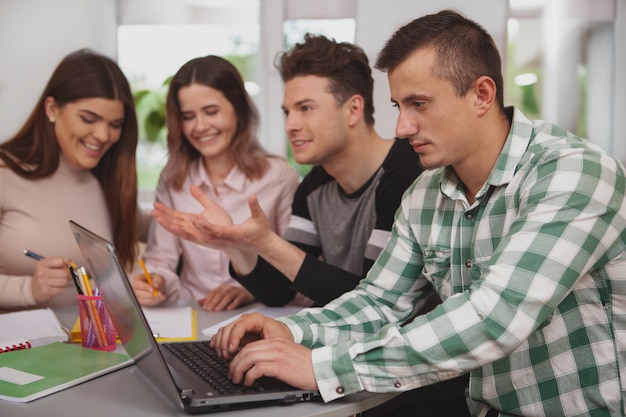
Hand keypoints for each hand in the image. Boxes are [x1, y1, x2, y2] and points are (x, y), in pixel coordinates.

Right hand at [31, 257, 72, 302]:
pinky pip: (62, 289)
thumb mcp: (50, 265)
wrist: (34, 289)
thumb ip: (62, 262)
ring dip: (65, 282)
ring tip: (60, 282)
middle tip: (65, 276)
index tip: (66, 266)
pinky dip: (62, 289)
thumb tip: (71, 263)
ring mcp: (42, 282)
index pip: (60, 261)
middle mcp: (41, 272)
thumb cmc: (45, 275)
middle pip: (64, 273)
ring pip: (64, 281)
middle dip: (68, 275)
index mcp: (42, 263)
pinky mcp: (46, 291)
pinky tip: (56, 287)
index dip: (66, 264)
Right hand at [131, 272, 165, 304]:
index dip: (145, 287)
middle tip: (160, 294)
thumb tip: (155, 285)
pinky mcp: (140, 301)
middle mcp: (134, 287)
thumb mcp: (158, 277)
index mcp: (137, 278)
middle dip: (150, 295)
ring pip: (143, 299)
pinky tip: (160, 298)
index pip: (138, 284)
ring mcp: (136, 295)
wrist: (156, 285)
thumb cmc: (155, 280)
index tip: (153, 289)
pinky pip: (147, 303)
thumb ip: (157, 280)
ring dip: (153, 299)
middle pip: (139, 293)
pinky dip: (154, 301)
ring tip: (162, 296)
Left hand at [152, 184, 274, 253]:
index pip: (215, 231)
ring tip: (158, 217)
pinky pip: (190, 234)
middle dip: (178, 226)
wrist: (258, 245)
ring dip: (172, 226)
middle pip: (195, 234)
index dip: (204, 225)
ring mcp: (212, 241)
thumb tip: (253, 195)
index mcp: (230, 235)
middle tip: (162, 217)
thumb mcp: (259, 218)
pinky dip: (178, 228)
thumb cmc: (259, 231)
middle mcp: (218, 240)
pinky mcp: (208, 240)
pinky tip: (167, 222)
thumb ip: (255, 206)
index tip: (193, 218)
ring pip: (188, 235)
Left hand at [199, 284, 254, 311]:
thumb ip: (211, 299)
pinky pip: (238, 300)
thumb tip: (199, 302)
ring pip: (228, 297)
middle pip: (220, 294)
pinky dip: (233, 304)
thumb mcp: (222, 296)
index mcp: (222, 288)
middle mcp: (228, 289)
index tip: (204, 307)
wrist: (248, 293)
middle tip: (209, 309)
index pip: (214, 293)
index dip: (208, 299)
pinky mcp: (243, 296)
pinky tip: (229, 309)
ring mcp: (236, 292)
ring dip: (222, 303)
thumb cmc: (233, 295)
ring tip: (217, 310)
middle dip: (214, 302)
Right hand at [210, 312, 293, 358]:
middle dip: (225, 342)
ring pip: (224, 331)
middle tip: (226, 356)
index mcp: (256, 319)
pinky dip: (218, 342)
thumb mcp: (276, 341)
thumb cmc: (281, 339)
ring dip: (220, 343)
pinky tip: (217, 350)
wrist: (282, 339)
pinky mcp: (237, 333)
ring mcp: (240, 325)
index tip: (232, 349)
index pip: (240, 325)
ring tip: (223, 356)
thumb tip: (251, 354)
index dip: (234, 337)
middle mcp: (246, 320)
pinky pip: (223, 334)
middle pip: (229, 327)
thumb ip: (264, 345)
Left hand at [229, 338, 317, 389]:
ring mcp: (277, 354)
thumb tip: (255, 366)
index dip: (238, 357)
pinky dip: (249, 376)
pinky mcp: (280, 366)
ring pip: (248, 357)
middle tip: (231, 375)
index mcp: (276, 341)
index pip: (250, 345)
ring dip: (238, 370)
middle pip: (246, 351)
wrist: (322, 368)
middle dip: (234, 364)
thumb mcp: (288, 355)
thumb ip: (273, 355)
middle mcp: (275, 345)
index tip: (234, 367)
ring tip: (236, 380)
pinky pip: (257, 369)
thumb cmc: (307, 366)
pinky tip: (249, 382)